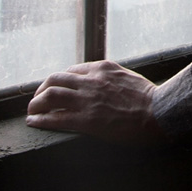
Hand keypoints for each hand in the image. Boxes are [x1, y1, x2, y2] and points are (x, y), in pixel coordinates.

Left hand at [25, 59, 163, 144]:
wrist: (159, 111)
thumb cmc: (148, 97)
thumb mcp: (126, 76)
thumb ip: (109, 76)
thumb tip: (100, 80)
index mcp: (102, 68)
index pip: (71, 70)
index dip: (58, 81)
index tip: (53, 89)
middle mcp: (91, 80)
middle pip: (55, 79)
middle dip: (42, 89)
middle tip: (38, 99)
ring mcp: (88, 100)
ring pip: (51, 95)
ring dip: (37, 103)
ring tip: (32, 110)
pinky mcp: (87, 120)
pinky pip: (57, 118)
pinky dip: (41, 119)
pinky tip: (33, 122)